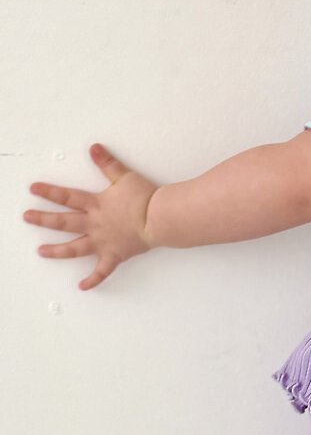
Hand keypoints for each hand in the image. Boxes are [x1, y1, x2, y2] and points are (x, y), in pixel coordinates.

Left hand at [22, 143, 159, 290]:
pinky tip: (83, 286)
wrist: (158, 218)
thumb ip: (107, 163)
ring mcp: (103, 242)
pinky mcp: (115, 255)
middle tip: (27, 217)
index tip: (33, 190)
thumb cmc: (145, 198)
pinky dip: (93, 280)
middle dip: (43, 220)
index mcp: (96, 205)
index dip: (49, 192)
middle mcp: (94, 224)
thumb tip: (94, 148)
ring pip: (75, 248)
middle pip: (64, 222)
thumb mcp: (124, 176)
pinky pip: (102, 271)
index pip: (67, 197)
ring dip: (57, 251)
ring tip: (42, 252)